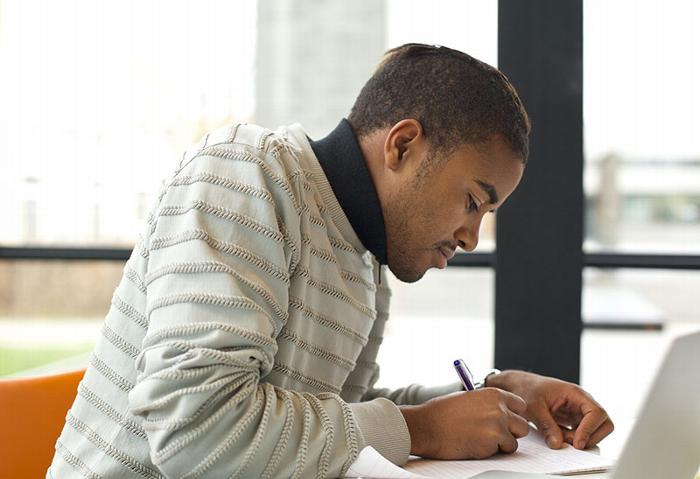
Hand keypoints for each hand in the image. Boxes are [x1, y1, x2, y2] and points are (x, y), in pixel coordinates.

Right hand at [399, 388, 528, 458]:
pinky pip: (502, 452)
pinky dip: (491, 452)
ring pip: (514, 442)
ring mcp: (497, 426)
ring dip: (502, 444)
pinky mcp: (492, 443)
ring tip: (482, 440)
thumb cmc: (442, 412)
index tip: (506, 421)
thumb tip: (502, 413)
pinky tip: (475, 444)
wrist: (427, 425)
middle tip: (494, 435)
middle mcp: (499, 408)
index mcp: (494, 394)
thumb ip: (488, 404)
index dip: (513, 416)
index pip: (521, 406)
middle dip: (511, 432)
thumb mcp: (469, 399)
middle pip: (522, 426)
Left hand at [487, 370, 613, 449]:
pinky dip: (576, 440)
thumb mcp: (533, 406)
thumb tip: (557, 444)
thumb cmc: (527, 390)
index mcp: (576, 393)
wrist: (520, 386)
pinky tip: (560, 437)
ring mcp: (580, 412)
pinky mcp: (575, 420)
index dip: (590, 430)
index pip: (597, 413)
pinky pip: (584, 434)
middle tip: (570, 442)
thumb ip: (545, 425)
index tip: (577, 443)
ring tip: (561, 437)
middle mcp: (582, 402)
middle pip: (604, 423)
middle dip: (591, 437)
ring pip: (597, 430)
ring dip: (583, 439)